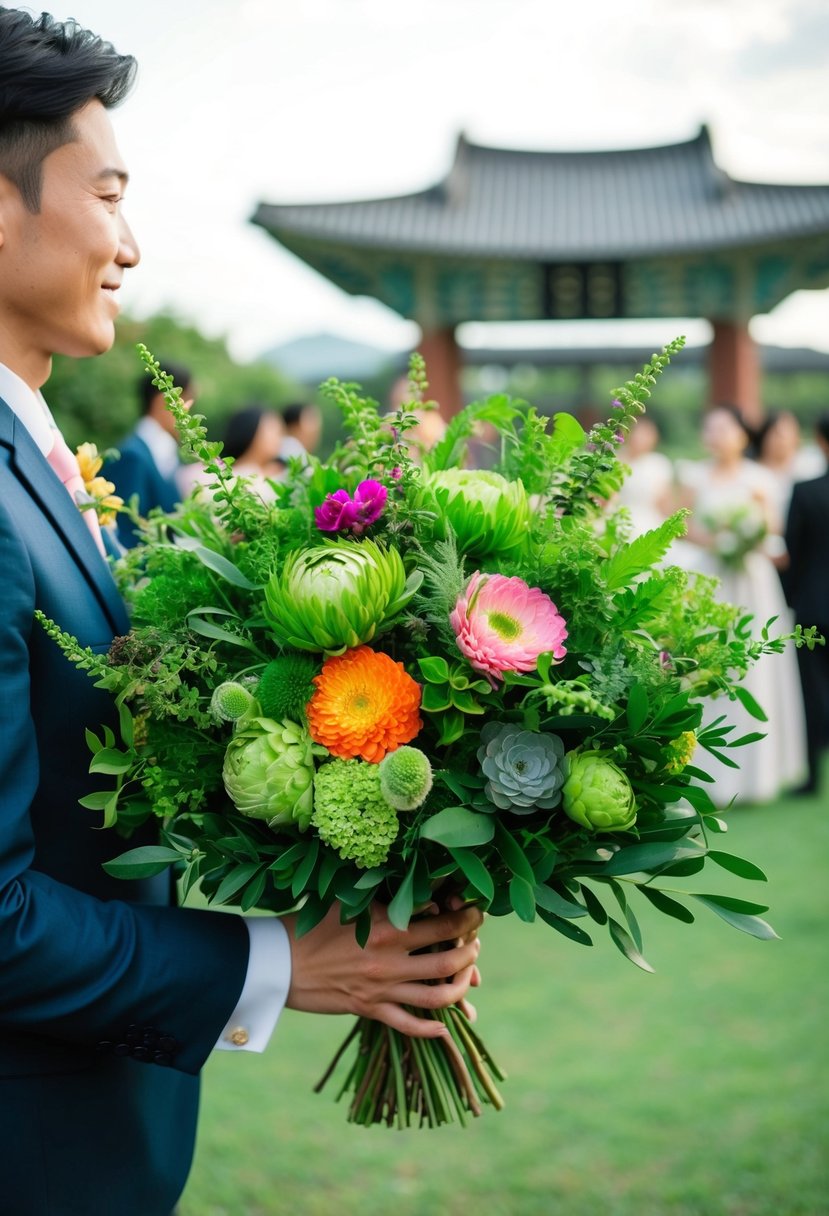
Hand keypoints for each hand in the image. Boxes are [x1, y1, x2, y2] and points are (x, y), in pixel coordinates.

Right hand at [283, 898, 482, 1037]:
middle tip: (475, 941)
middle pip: (450, 960)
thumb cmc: (313, 923)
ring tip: (468, 975)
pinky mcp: (370, 1009)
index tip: (474, 911)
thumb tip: (425, 896)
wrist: (280, 961)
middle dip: (471, 950)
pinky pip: (410, 1025)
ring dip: (462, 986)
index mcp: (388, 927)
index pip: (443, 922)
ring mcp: (382, 989)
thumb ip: (388, 898)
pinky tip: (445, 1024)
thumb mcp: (351, 901)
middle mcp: (390, 959)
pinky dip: (432, 1027)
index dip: (466, 917)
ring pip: (439, 996)